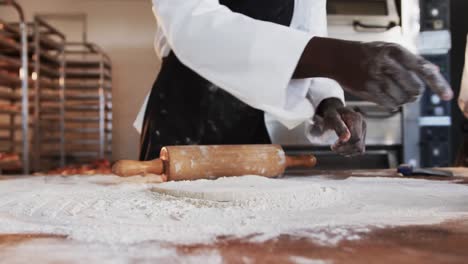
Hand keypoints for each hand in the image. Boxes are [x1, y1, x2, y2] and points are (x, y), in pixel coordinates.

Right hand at [295, 37, 453, 109]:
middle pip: (414, 88)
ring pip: (402, 98)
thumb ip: (411, 60)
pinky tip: (388, 98)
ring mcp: (376, 78)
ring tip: (396, 92)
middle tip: (411, 92)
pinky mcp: (367, 90)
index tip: (447, 96)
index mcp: (395, 51)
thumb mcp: (389, 49)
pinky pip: (389, 104)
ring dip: (403, 99)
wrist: (339, 58)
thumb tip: (434, 71)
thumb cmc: (368, 53)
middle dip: (415, 93)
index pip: (423, 69)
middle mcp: (386, 64)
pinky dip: (393, 104)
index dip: (438, 84)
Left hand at [311, 98, 365, 156]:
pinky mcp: (362, 137)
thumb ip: (339, 126)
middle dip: (344, 149)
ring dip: (346, 151)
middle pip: (358, 144)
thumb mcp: (332, 117)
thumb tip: (346, 138)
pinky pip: (358, 149)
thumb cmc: (332, 113)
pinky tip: (341, 147)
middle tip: (333, 147)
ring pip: (359, 149)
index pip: (356, 137)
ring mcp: (364, 131)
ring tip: (336, 147)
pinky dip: (348, 151)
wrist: (335, 112)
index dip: (345, 144)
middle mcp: (363, 125)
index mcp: (357, 118)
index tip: (334, 145)